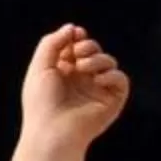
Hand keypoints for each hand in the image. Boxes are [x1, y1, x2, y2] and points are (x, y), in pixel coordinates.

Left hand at [20, 25, 128, 157]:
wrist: (51, 132)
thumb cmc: (41, 102)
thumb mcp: (40, 66)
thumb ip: (52, 42)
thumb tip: (72, 28)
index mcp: (63, 72)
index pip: (76, 46)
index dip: (77, 38)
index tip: (75, 35)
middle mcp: (81, 80)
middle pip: (93, 50)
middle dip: (88, 46)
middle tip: (78, 53)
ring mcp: (97, 90)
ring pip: (108, 62)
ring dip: (98, 58)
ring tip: (83, 67)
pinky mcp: (111, 102)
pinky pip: (120, 80)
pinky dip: (112, 75)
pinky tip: (98, 79)